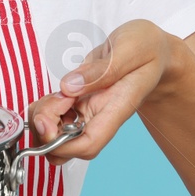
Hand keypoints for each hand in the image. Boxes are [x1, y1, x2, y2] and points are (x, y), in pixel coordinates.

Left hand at [26, 19, 175, 163]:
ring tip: (56, 94)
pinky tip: (55, 92)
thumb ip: (102, 69)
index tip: (49, 121)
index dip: (61, 143)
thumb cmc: (148, 50)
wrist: (153, 51)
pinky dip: (43, 107)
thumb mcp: (131, 48)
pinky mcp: (77, 103)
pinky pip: (51, 117)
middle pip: (64, 146)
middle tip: (52, 100)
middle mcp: (99, 117)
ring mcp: (86, 112)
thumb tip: (69, 87)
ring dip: (42, 118)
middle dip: (44, 130)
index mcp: (116, 109)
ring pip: (53, 135)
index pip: (88, 145)